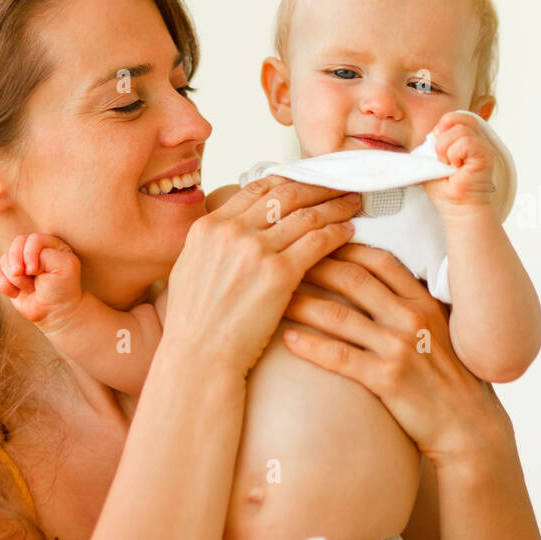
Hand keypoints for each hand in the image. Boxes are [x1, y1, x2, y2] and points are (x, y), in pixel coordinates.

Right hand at [0, 232, 83, 333]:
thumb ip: (44, 255)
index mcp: (51, 244)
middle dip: (16, 261)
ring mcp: (21, 263)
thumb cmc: (62, 288)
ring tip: (30, 288)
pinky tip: (17, 294)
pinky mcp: (9, 277)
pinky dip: (4, 286)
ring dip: (16, 278)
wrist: (55, 312)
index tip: (34, 270)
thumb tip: (22, 263)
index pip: (33, 239)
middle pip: (17, 244)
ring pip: (5, 259)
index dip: (29, 254)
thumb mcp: (63, 266)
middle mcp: (34, 250)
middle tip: (22, 274)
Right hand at [160, 176, 359, 377]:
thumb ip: (214, 242)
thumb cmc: (195, 324)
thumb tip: (234, 227)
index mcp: (209, 227)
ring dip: (333, 206)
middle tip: (338, 185)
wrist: (198, 359)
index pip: (256, 189)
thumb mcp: (190, 268)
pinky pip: (317, 242)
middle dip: (317, 187)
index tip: (307, 180)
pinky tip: (348, 232)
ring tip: (351, 204)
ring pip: (306, 214)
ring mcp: (255, 250)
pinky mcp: (278, 274)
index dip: (288, 180)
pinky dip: (336, 233)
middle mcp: (231, 231)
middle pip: (285, 193)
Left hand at [280, 243, 512, 467]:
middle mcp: (412, 318)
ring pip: (340, 316)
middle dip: (315, 267)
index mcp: (424, 300)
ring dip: (303, 304)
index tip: (316, 241)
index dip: (344, 246)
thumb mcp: (440, 328)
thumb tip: (375, 280)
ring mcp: (400, 348)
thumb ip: (411, 302)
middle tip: (283, 261)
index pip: (379, 260)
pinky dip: (311, 346)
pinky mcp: (389, 380)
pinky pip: (341, 357)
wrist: (469, 426)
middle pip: (353, 279)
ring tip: (274, 298)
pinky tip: (288, 339)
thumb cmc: (450, 376)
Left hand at [424, 112, 499, 215]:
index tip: (436, 147)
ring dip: (446, 149)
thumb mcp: (432, 161)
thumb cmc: (446, 189)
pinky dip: (455, 154)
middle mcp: (477, 140)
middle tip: (442, 158)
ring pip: (460, 131)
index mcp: (466, 138)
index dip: (442, 127)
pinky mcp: (486, 156)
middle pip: (456, 118)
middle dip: (441, 139)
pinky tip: (457, 168)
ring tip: (449, 165)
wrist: (457, 208)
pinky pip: (466, 142)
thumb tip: (430, 134)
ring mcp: (483, 147)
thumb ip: (431, 144)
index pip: (455, 116)